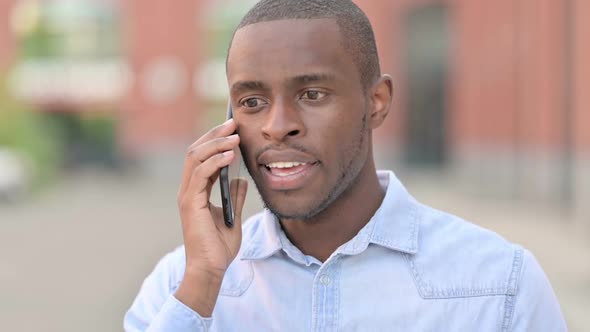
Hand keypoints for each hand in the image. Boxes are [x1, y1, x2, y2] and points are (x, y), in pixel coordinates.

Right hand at [174, 119, 247, 315]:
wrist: (211, 269)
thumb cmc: (219, 248)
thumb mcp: (232, 216)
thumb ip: (234, 196)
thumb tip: (241, 179)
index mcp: (196, 192)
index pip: (202, 157)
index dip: (216, 140)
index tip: (233, 128)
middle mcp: (188, 190)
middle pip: (196, 151)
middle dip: (215, 134)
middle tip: (233, 123)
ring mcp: (187, 196)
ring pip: (195, 158)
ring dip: (216, 144)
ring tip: (234, 136)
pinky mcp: (191, 203)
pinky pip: (200, 175)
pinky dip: (214, 161)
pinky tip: (229, 155)